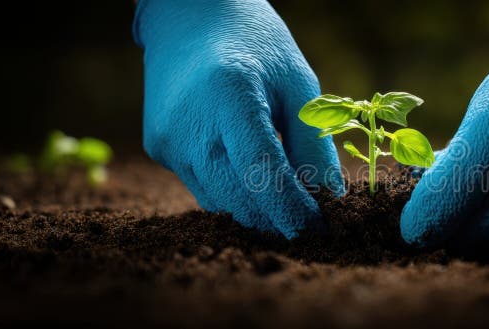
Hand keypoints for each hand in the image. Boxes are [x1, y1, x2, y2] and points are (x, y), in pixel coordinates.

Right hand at [134, 0, 343, 238]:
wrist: (189, 15)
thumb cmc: (255, 42)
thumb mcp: (297, 79)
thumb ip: (313, 140)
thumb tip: (329, 197)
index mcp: (230, 95)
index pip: (263, 173)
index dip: (293, 210)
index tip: (321, 229)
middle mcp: (191, 123)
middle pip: (239, 198)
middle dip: (278, 219)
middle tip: (311, 222)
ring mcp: (168, 139)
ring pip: (220, 201)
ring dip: (256, 209)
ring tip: (285, 200)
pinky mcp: (159, 148)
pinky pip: (203, 186)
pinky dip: (232, 191)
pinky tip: (248, 173)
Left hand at [400, 0, 488, 247]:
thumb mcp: (486, 133)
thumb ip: (450, 188)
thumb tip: (413, 236)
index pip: (447, 237)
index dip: (433, 199)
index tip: (440, 158)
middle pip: (464, 228)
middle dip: (451, 189)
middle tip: (460, 143)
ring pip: (478, 212)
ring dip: (466, 179)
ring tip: (478, 140)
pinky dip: (483, 175)